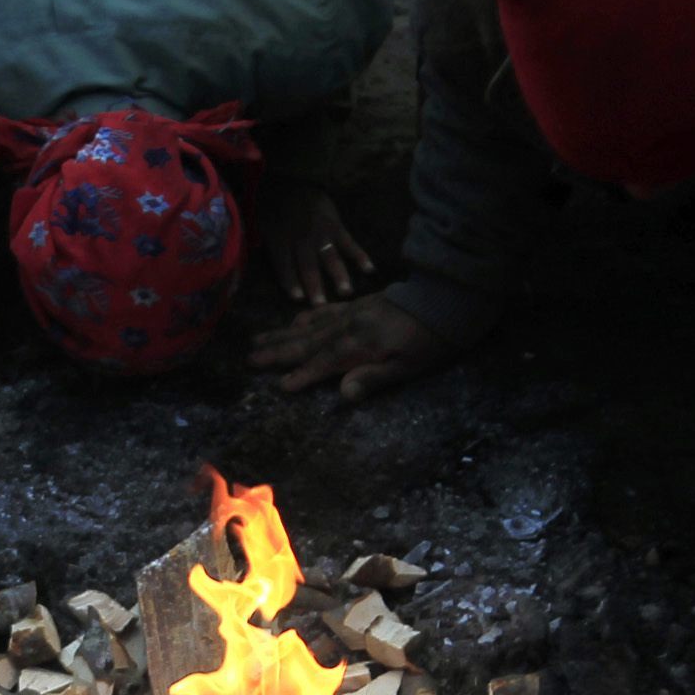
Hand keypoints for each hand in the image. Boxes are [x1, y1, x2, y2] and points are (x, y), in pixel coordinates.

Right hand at [250, 294, 454, 400]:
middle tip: (249, 358)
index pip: (324, 362)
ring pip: (310, 324)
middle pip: (308, 341)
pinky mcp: (359, 304)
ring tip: (258, 339)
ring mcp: (352, 312)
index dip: (303, 375)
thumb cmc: (431, 340)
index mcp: (360, 344)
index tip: (279, 386)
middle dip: (278, 351)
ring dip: (283, 333)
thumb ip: (374, 378)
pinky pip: (324, 310)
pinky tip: (294, 321)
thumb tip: (343, 395)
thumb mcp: (409, 366)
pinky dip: (305, 317)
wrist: (445, 299)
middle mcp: (349, 326)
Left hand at [252, 175, 376, 302]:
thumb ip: (259, 243)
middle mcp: (301, 238)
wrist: (293, 178)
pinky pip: (350, 243)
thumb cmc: (273, 205)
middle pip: (308, 265)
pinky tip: (370, 269)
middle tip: (321, 305)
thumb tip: (253, 260)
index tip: (297, 298)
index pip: (285, 264)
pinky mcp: (336, 226)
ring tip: (346, 292)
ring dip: (338, 275)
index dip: (290, 281)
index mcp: (280, 238)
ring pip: (330, 257)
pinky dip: (360, 255)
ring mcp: (321, 232)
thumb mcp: (258, 222)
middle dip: (314, 285)